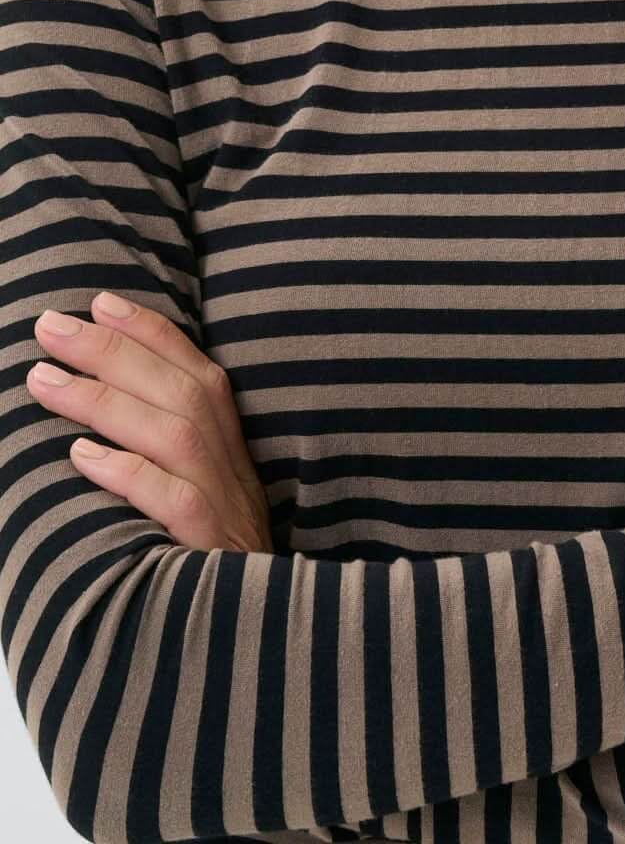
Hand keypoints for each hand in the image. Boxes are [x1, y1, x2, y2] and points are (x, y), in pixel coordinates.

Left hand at [26, 292, 272, 552]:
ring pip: (174, 434)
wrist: (265, 640)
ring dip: (106, 400)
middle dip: (113, 350)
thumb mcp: (204, 499)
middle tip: (49, 326)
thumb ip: (167, 455)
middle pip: (180, 390)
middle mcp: (233, 468)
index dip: (151, 332)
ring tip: (41, 380)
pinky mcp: (214, 549)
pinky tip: (82, 457)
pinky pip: (176, 500)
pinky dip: (130, 473)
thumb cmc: (216, 568)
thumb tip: (100, 414)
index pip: (196, 370)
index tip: (100, 301)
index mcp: (232, 448)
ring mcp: (227, 508)